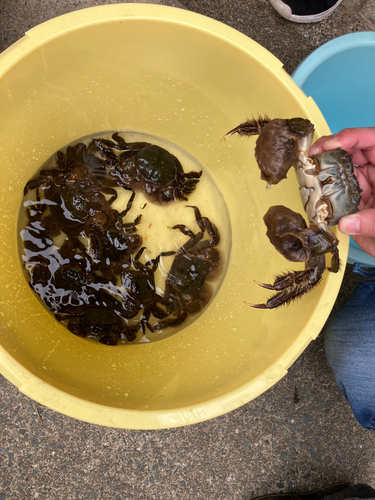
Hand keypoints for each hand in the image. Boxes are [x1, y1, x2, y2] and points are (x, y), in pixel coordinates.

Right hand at [309, 127, 374, 257]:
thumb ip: (370, 222)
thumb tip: (346, 223)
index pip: (372, 140)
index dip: (351, 137)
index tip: (333, 144)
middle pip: (353, 150)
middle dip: (331, 147)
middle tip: (313, 153)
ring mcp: (365, 188)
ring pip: (342, 170)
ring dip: (324, 168)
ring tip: (309, 168)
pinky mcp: (355, 202)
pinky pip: (337, 192)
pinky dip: (324, 191)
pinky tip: (313, 191)